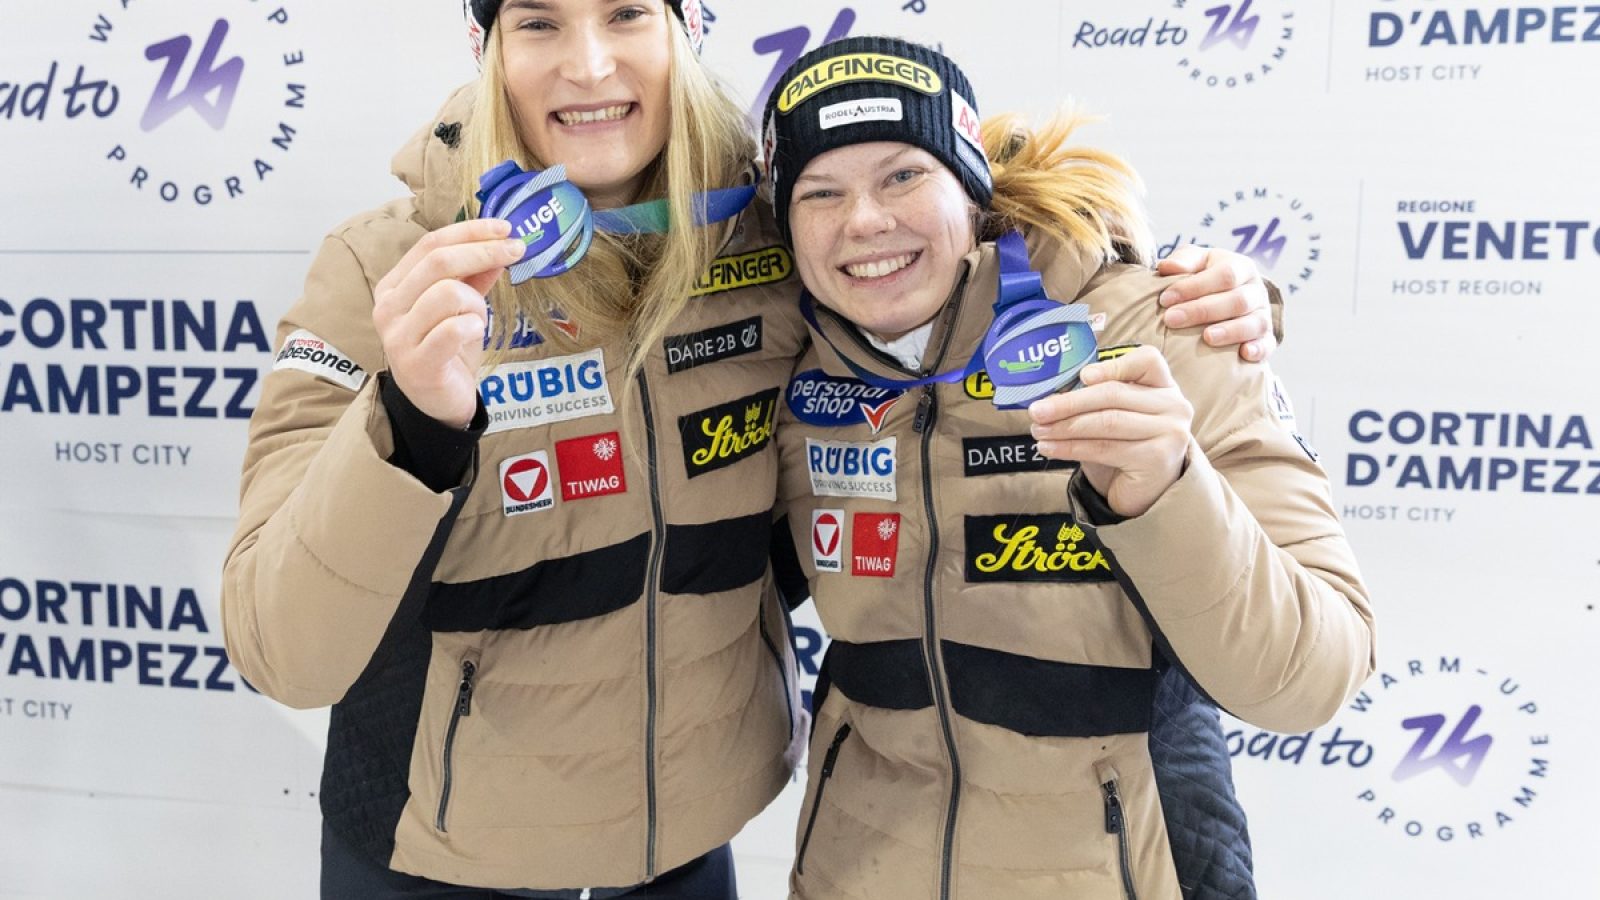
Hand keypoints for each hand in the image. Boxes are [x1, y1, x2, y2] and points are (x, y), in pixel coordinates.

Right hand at [372, 218, 524, 427]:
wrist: (437, 404)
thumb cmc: (448, 350)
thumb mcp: (461, 307)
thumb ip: (474, 277)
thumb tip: (500, 244)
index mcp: (394, 286)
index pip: (430, 243)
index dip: (470, 231)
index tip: (505, 228)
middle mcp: (388, 307)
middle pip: (438, 261)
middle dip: (483, 251)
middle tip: (516, 251)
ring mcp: (398, 336)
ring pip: (447, 294)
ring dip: (476, 302)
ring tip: (478, 320)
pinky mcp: (417, 363)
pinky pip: (452, 330)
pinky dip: (473, 327)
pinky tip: (475, 333)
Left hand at [1027, 347, 1192, 517]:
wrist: (1144, 495)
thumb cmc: (1125, 450)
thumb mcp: (1113, 418)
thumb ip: (1095, 401)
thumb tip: (1050, 396)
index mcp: (1164, 387)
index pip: (1147, 361)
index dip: (1113, 365)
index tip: (1082, 376)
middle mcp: (1174, 406)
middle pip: (1114, 394)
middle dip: (1069, 402)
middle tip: (1037, 410)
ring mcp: (1170, 432)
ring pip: (1107, 422)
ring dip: (1065, 426)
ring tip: (1038, 430)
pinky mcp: (1157, 459)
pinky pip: (1104, 448)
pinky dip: (1070, 447)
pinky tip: (1049, 448)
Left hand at [1155, 245, 1274, 361]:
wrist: (1229, 296)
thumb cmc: (1206, 276)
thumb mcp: (1196, 262)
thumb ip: (1183, 261)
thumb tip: (1166, 266)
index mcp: (1242, 267)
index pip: (1224, 275)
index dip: (1194, 286)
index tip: (1165, 299)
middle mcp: (1256, 291)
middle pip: (1237, 300)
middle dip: (1203, 310)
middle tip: (1171, 319)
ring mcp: (1263, 315)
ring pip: (1255, 323)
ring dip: (1231, 331)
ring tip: (1207, 338)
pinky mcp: (1266, 338)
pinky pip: (1268, 344)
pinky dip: (1259, 349)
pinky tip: (1244, 354)